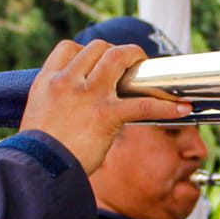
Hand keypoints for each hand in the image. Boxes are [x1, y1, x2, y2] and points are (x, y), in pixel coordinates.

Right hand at [19, 40, 191, 173]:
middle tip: (128, 66)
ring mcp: (87, 95)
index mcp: (47, 81)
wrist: (37, 170)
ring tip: (148, 72)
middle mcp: (67, 81)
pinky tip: (182, 109)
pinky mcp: (105, 114)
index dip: (86, 52)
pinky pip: (142, 103)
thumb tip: (73, 109)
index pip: (69, 48)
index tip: (96, 64)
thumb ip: (55, 103)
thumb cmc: (38, 153)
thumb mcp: (37, 116)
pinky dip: (165, 106)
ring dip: (137, 60)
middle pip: (98, 47)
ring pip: (118, 58)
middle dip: (116, 53)